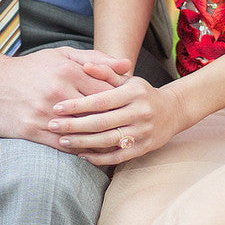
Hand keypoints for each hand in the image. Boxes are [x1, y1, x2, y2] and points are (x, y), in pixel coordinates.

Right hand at [0, 47, 132, 145]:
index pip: (106, 91)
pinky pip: (62, 144)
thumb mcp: (62, 55)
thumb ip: (96, 60)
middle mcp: (57, 92)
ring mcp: (44, 113)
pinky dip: (79, 149)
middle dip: (115, 123)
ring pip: (81, 132)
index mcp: (67, 72)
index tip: (131, 109)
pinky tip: (91, 151)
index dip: (121, 102)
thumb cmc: (31, 68)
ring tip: (117, 146)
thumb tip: (128, 65)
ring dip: (100, 141)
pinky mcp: (31, 130)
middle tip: (131, 131)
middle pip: (97, 113)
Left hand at [47, 68, 194, 165]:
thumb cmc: (141, 93)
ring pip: (107, 141)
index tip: (57, 108)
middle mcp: (140, 112)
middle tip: (52, 125)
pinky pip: (117, 156)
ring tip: (62, 140)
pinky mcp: (144, 148)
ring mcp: (143, 132)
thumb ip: (105, 72)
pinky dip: (98, 157)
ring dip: (82, 142)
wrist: (172, 112)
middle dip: (74, 125)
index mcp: (134, 93)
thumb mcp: (127, 80)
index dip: (77, 105)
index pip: (101, 100)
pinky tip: (81, 154)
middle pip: (101, 122)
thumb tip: (85, 66)